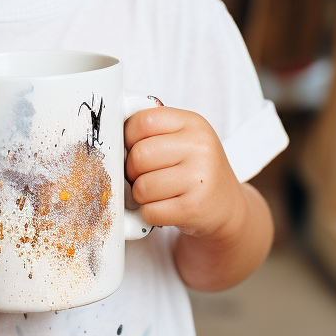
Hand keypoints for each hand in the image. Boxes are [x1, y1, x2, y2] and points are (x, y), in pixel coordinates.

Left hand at [124, 107, 245, 241]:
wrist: (226, 206)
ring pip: (141, 187)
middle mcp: (200, 147)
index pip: (142, 121)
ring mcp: (200, 178)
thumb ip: (152, 130)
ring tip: (156, 193)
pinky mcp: (194, 208)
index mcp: (193, 123)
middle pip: (138, 156)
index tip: (133, 148)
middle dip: (132, 171)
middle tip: (143, 176)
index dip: (128, 138)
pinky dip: (149, 213)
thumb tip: (110, 133)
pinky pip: (150, 211)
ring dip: (140, 195)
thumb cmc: (193, 168)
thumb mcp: (182, 138)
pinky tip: (164, 208)